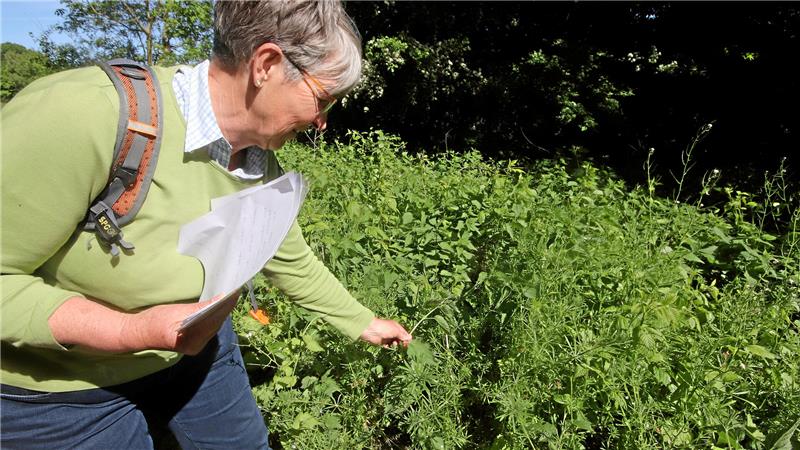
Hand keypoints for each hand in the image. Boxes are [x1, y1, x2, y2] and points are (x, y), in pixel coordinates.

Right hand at [49, 292, 239, 354]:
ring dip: (223, 310)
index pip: (215, 320)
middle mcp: (198, 346)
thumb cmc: (153, 321)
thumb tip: (219, 300)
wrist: (138, 333)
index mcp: (191, 341)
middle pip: (217, 323)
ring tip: (232, 294)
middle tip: (236, 289)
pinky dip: (216, 315)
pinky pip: (210, 326)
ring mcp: (197, 345)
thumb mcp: (175, 312)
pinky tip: (221, 304)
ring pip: (215, 325)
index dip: (226, 305)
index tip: (235, 291)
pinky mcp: (196, 341)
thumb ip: (198, 309)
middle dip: (227, 306)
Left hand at [359, 317, 412, 347]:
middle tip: (401, 346)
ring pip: (395, 343)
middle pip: (401, 339)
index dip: (407, 339)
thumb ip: (403, 335)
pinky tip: (387, 346)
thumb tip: (410, 338)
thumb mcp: (395, 331)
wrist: (370, 330)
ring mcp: (388, 337)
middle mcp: (393, 332)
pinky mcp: (383, 342)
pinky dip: (389, 347)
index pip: (405, 334)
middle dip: (402, 343)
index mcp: (397, 327)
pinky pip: (389, 346)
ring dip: (395, 345)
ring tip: (393, 344)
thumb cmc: (384, 328)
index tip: (407, 344)